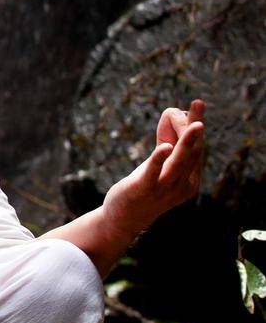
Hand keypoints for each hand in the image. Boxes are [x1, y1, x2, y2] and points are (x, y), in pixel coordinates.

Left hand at [102, 98, 205, 238]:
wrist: (123, 219)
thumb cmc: (144, 187)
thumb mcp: (161, 165)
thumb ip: (169, 143)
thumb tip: (174, 114)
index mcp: (189, 180)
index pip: (196, 150)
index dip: (194, 126)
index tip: (196, 103)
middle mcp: (182, 185)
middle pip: (191, 153)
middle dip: (195, 127)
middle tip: (198, 103)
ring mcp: (164, 189)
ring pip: (179, 162)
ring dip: (187, 141)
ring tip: (195, 123)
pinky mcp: (144, 190)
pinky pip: (153, 173)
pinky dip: (159, 159)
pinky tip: (164, 146)